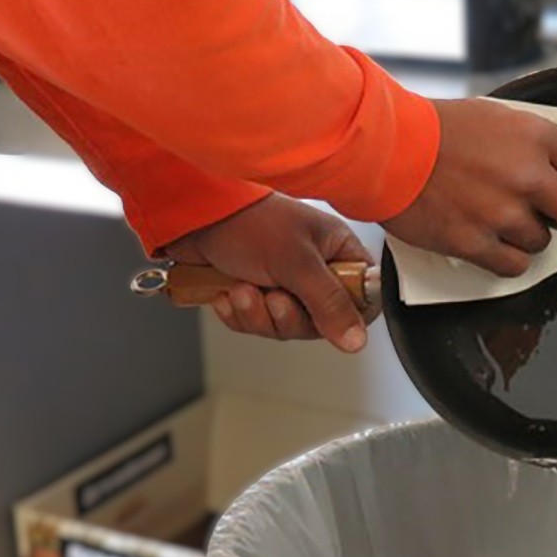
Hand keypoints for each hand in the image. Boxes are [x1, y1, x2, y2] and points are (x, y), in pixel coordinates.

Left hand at [164, 194, 373, 351]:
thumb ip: (329, 302)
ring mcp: (285, 282)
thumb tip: (357, 340)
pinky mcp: (257, 293)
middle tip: (273, 297)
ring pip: (285, 325)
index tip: (325, 319)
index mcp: (337, 252)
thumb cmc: (248, 221)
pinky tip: (229, 291)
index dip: (347, 316)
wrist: (193, 216)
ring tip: (243, 288)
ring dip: (258, 314)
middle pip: (320, 322)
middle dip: (287, 316)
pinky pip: (257, 323)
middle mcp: (316, 269)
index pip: (363, 297)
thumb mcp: (296, 262)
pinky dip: (240, 314)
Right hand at [383, 98, 556, 275]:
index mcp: (534, 137)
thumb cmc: (431, 129)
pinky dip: (506, 259)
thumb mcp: (491, 116)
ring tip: (500, 221)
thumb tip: (550, 163)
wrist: (386, 150)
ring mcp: (501, 214)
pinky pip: (514, 266)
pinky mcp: (475, 243)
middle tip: (554, 213)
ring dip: (527, 235)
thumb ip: (527, 140)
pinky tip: (491, 243)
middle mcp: (526, 177)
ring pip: (543, 242)